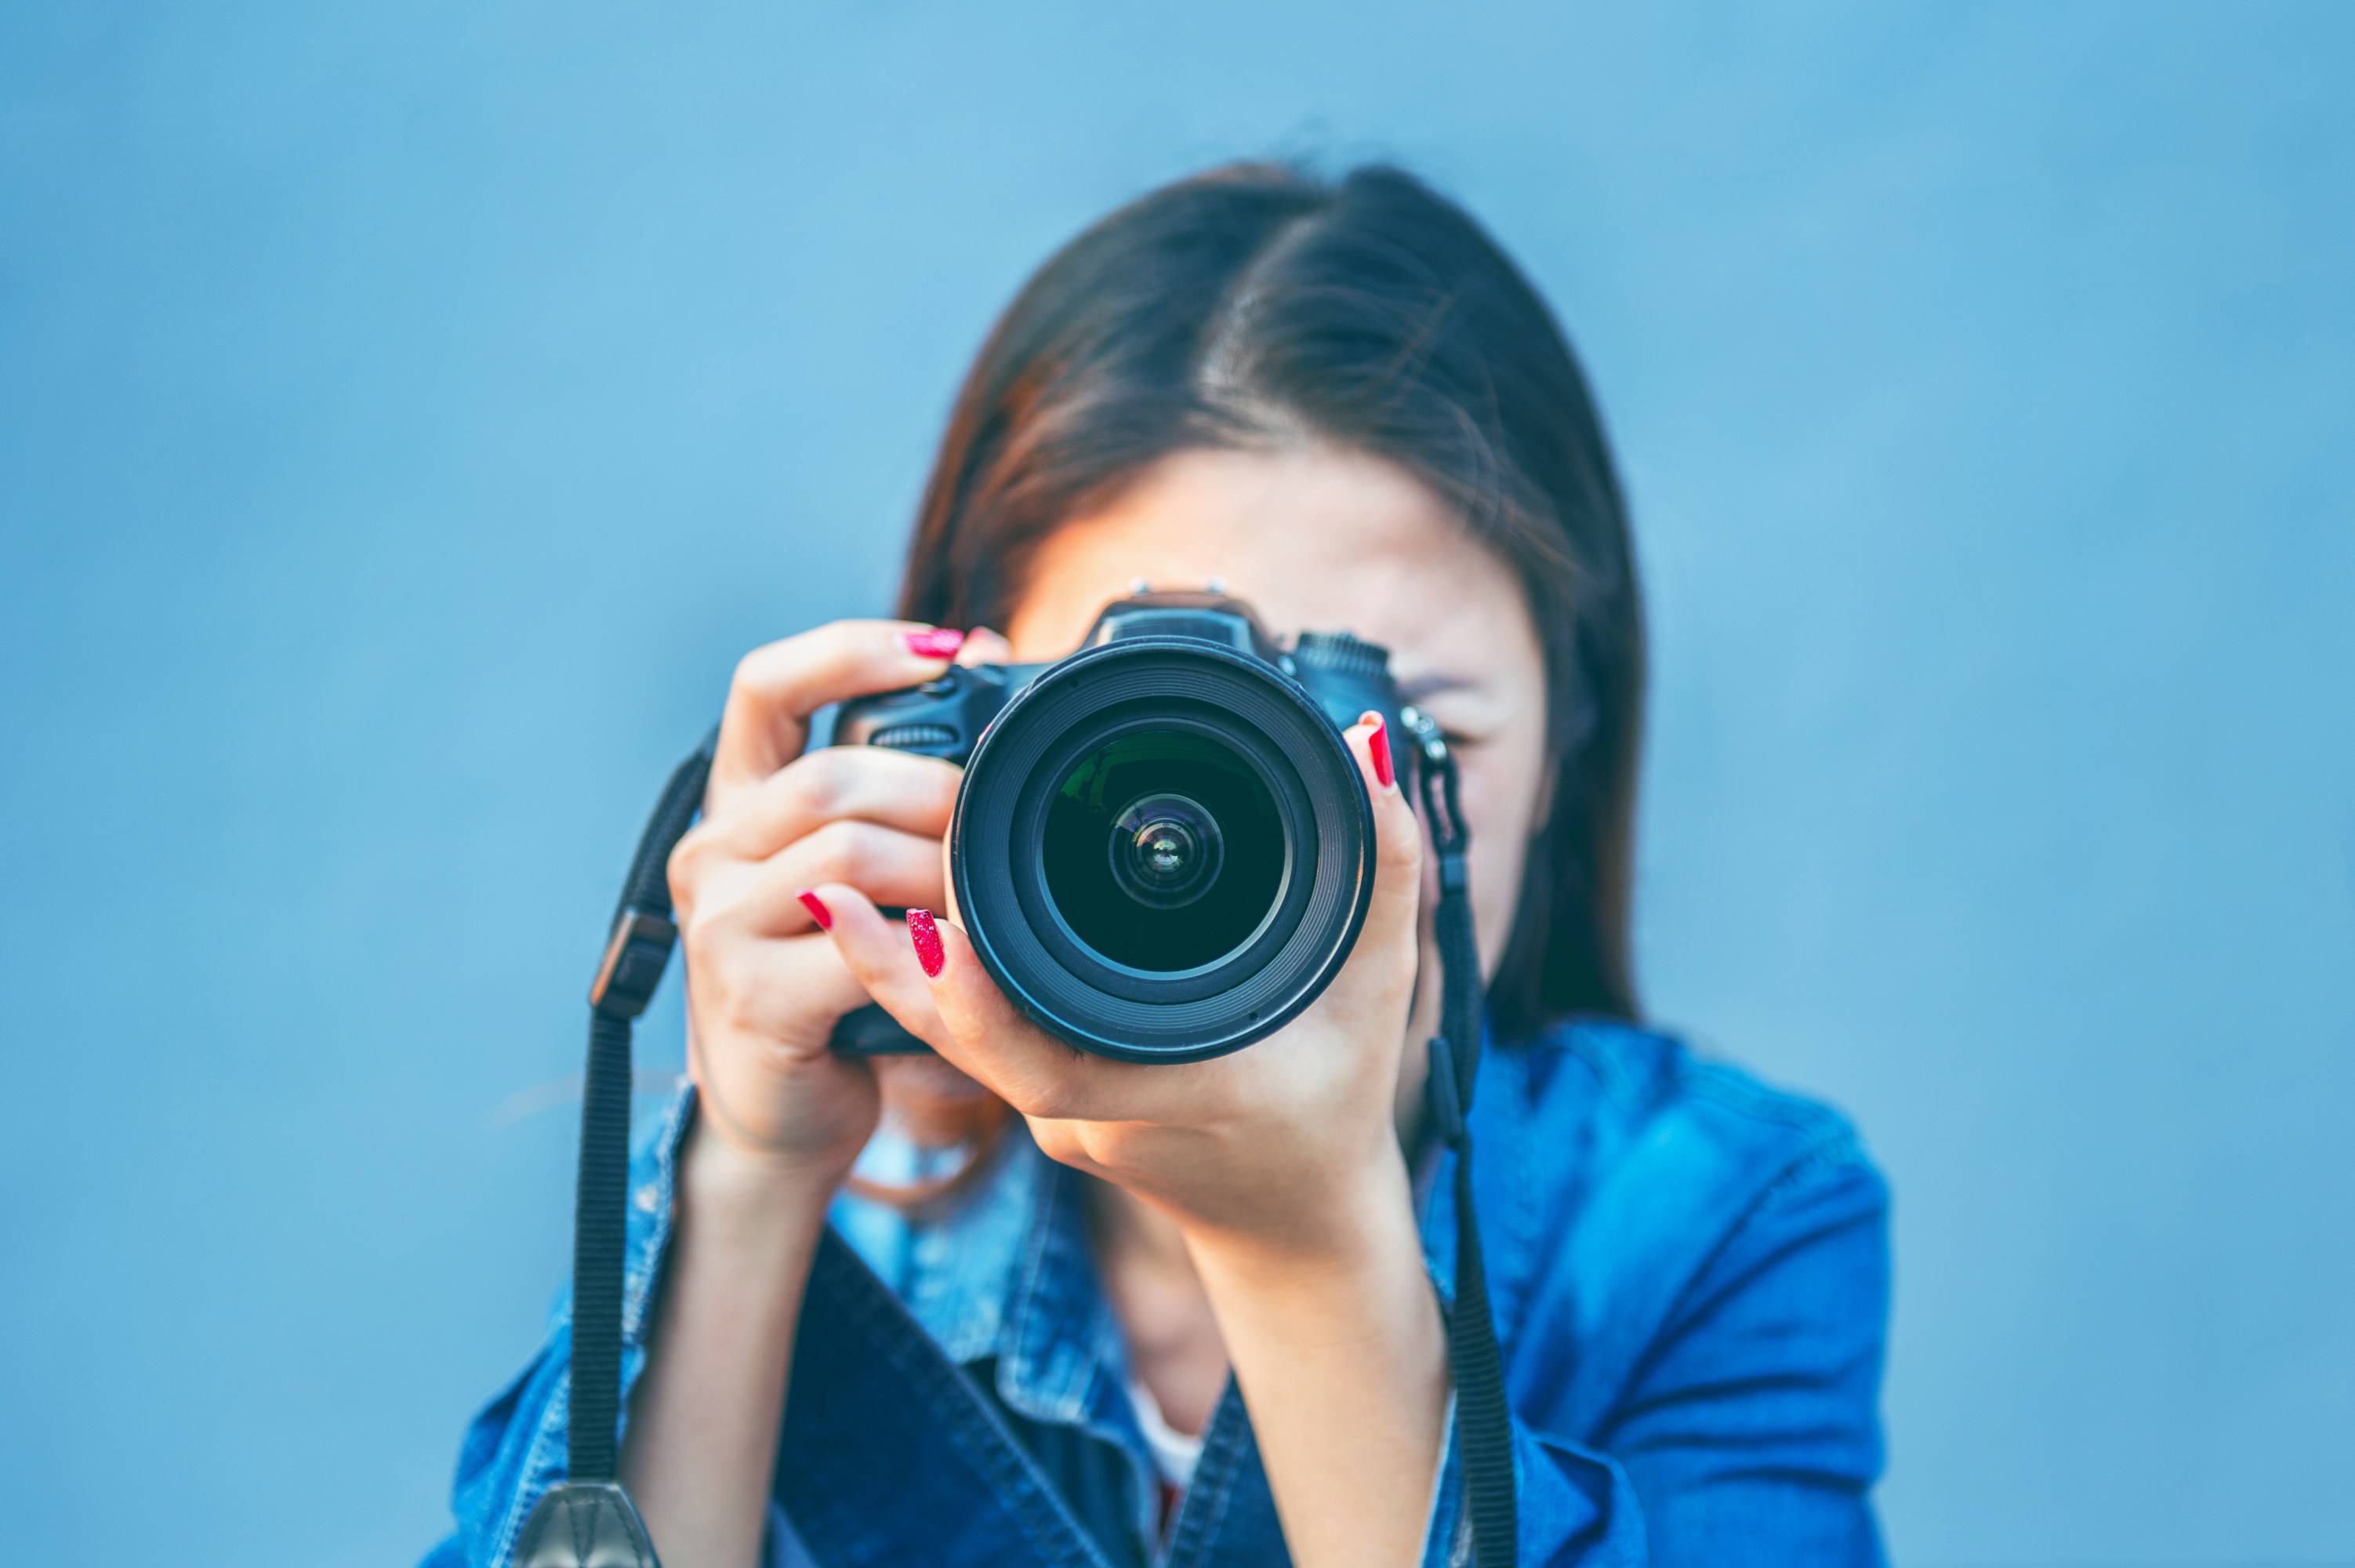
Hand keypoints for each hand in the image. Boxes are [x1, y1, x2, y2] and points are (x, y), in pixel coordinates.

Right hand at [664, 619, 1008, 1183]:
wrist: (782, 1117)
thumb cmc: (835, 984)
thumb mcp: (858, 877)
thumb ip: (896, 791)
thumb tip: (983, 657)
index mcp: (738, 806)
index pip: (767, 687)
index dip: (851, 651)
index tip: (943, 648)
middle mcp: (712, 854)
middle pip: (828, 777)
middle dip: (933, 788)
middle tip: (999, 816)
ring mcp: (720, 928)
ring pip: (844, 854)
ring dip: (937, 868)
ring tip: (983, 892)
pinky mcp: (753, 1000)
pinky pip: (854, 947)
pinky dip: (921, 944)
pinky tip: (954, 951)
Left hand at [810, 714, 1422, 1251]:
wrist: (1299, 1223)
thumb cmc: (1337, 1104)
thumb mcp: (1379, 987)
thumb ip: (1380, 867)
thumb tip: (1364, 746)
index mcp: (1169, 1089)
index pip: (1045, 1059)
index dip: (979, 1000)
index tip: (931, 927)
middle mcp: (1092, 1114)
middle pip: (970, 1042)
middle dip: (905, 966)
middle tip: (850, 881)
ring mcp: (1058, 1120)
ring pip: (958, 1044)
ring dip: (899, 974)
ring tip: (840, 894)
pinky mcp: (1045, 1108)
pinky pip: (975, 1043)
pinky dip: (936, 987)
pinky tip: (896, 925)